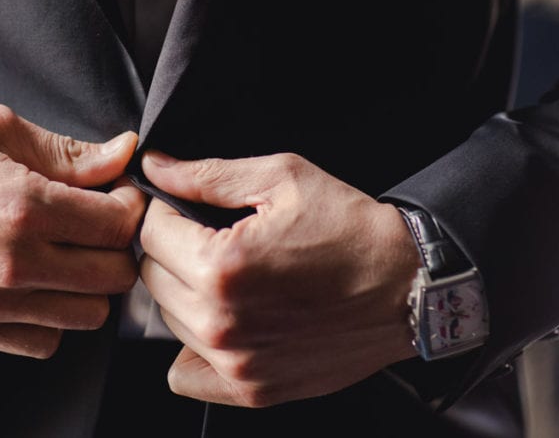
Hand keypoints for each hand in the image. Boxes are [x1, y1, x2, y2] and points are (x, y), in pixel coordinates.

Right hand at [0, 104, 143, 357]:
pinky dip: (52, 316)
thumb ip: (67, 151)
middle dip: (116, 246)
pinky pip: (45, 341)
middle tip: (96, 223)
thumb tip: (125, 153)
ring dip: (89, 284)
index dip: (129, 206)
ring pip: (88, 316)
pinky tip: (37, 282)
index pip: (118, 226)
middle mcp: (10, 263)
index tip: (117, 194)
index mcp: (21, 206)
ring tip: (68, 252)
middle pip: (112, 275)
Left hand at [138, 151, 419, 406]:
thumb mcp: (281, 178)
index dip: (162, 210)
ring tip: (229, 274)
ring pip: (168, 320)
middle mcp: (222, 322)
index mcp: (222, 267)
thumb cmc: (351, 230)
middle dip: (171, 249)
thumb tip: (156, 168)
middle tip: (207, 235)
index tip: (180, 206)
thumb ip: (206, 174)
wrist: (409, 285)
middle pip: (152, 278)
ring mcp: (236, 362)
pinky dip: (192, 348)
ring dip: (184, 293)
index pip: (149, 234)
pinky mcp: (253, 389)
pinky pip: (184, 375)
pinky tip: (222, 319)